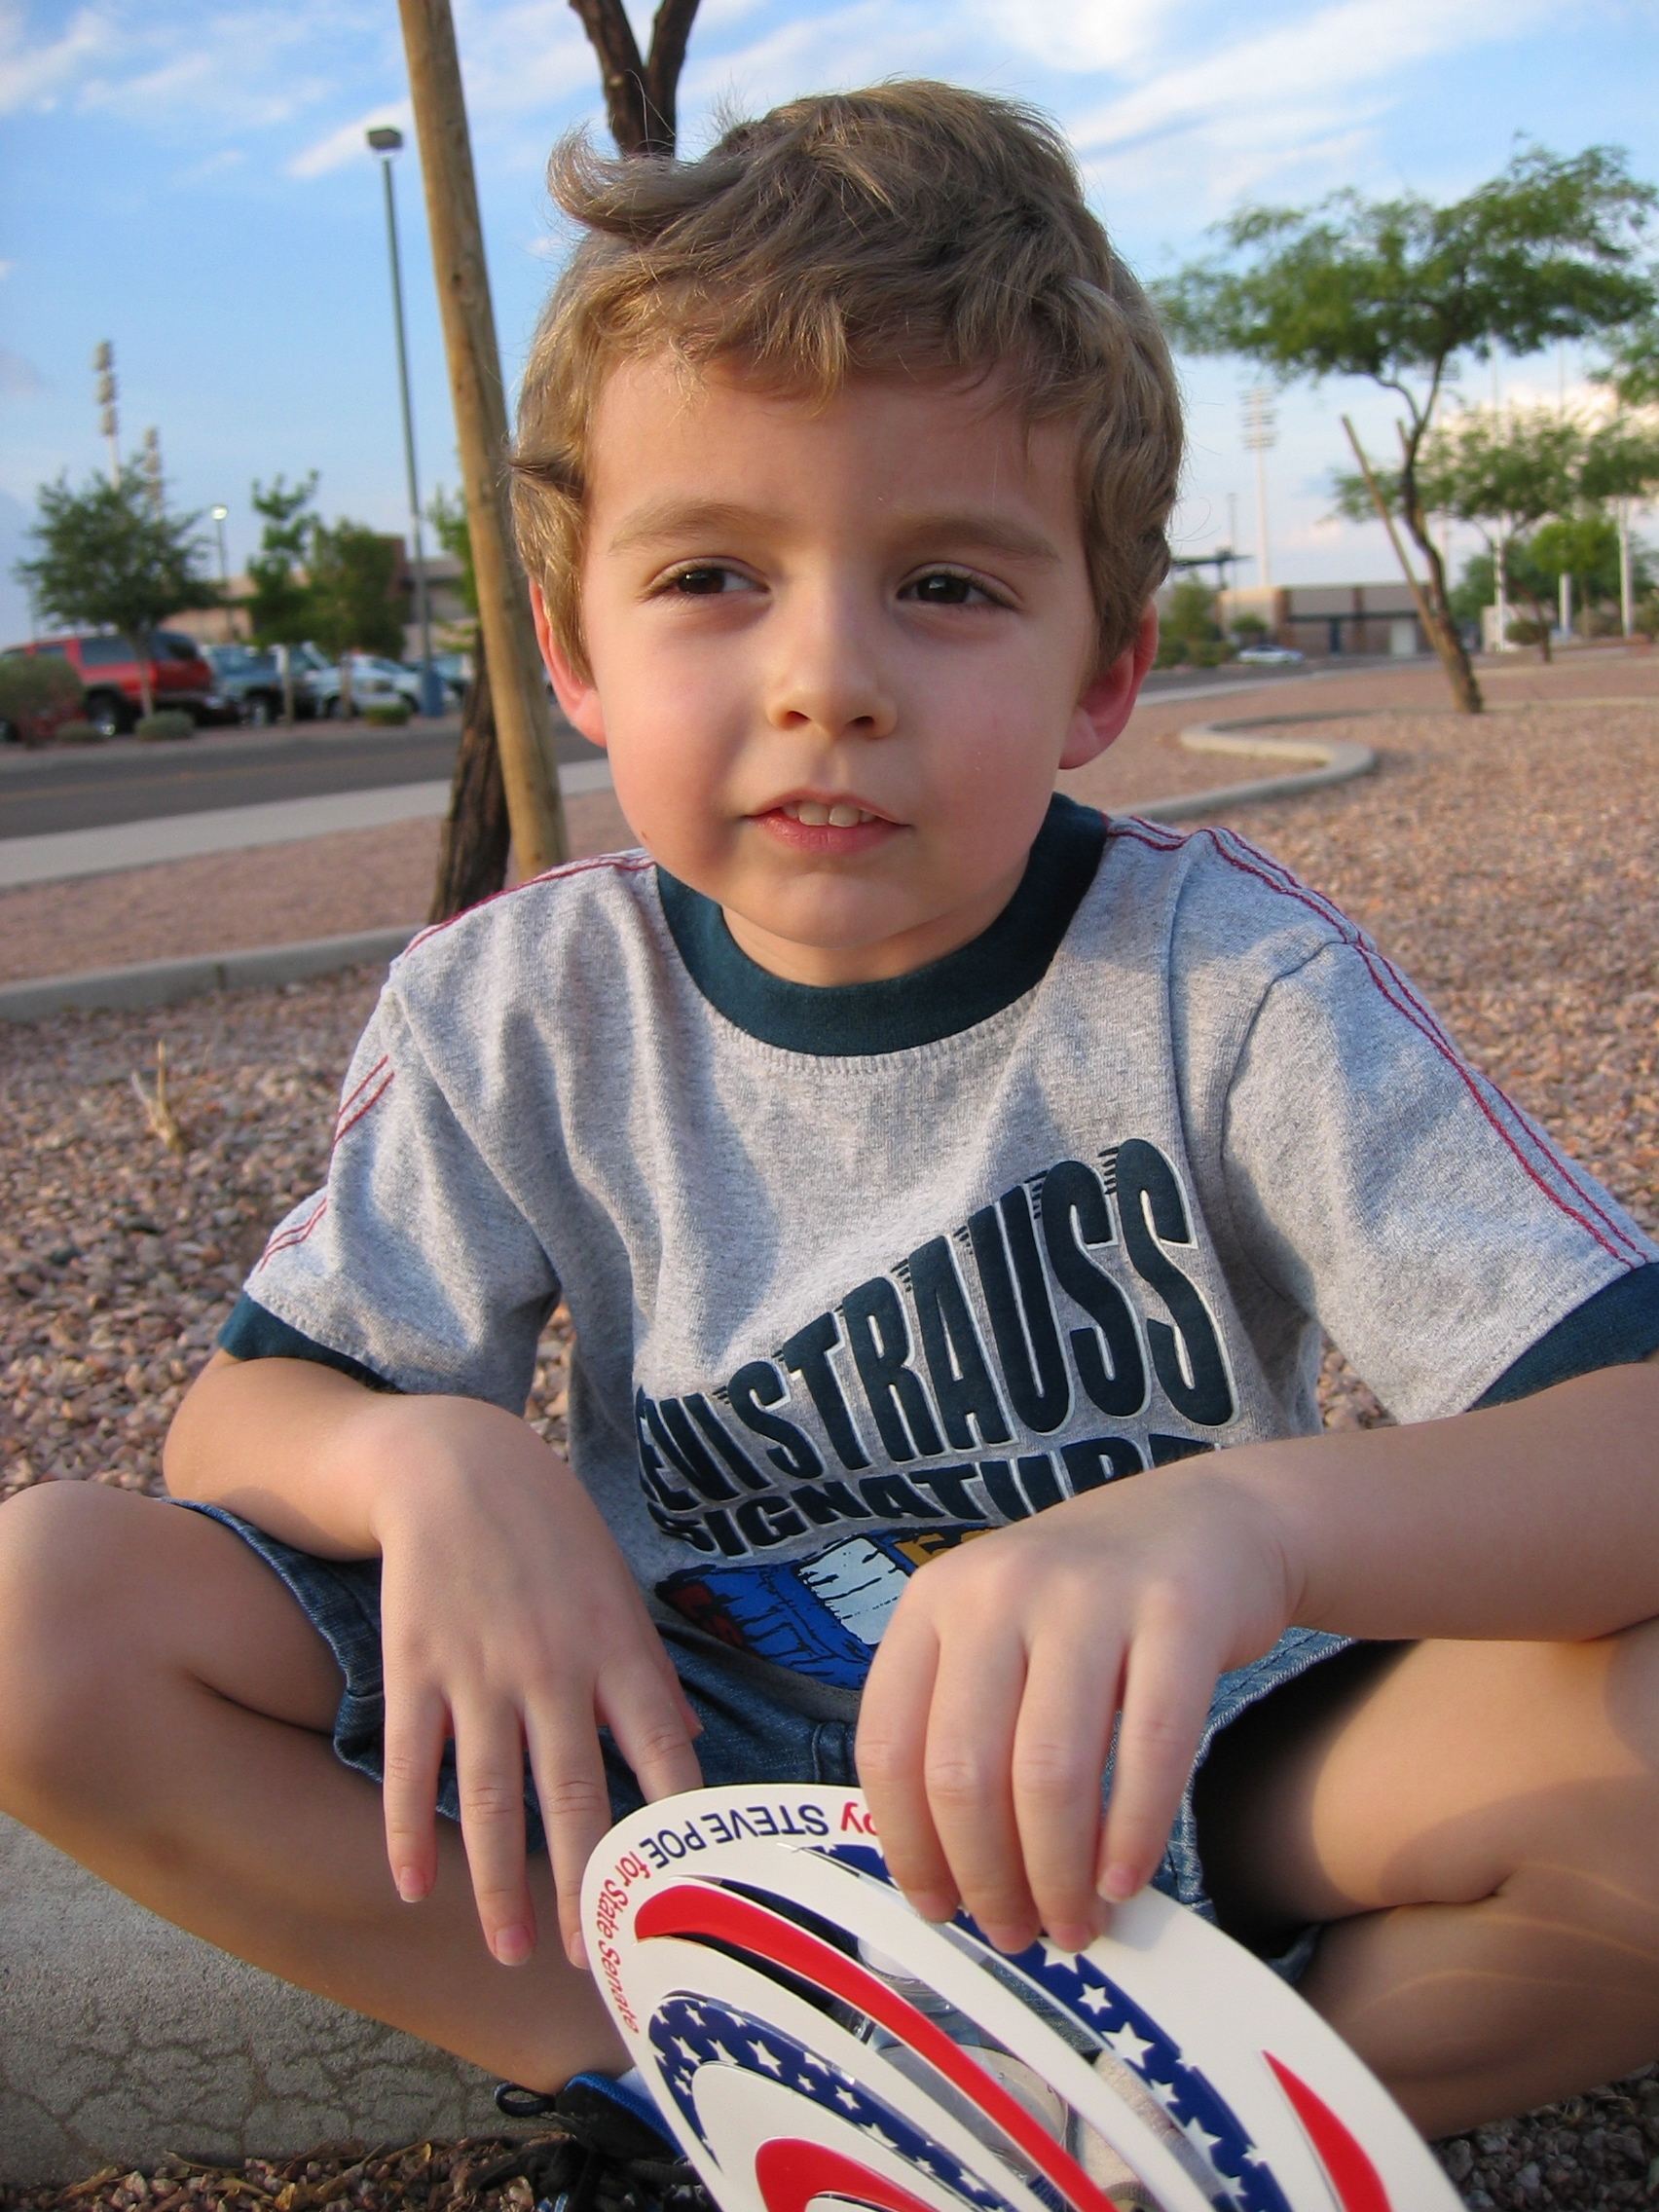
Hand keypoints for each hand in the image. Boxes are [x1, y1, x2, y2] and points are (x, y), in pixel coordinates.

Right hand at [364, 1396, 702, 1968]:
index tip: (687, 1890)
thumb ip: (651, 1672)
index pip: (659, 1750)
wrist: (456, 1464)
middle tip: (595, 1957)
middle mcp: (551, 1664)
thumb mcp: (617, 1587)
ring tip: (511, 1949)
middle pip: (572, 1792)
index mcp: (615, 1646)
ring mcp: (478, 1668)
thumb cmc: (551, 1531)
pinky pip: (409, 1762)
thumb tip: (690, 1746)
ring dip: (497, 1881)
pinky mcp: (414, 1665)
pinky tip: (413, 1887)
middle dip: (585, 1882)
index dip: (675, 1823)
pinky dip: (408, 1828)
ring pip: (489, 1795)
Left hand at [854, 1464, 1293, 1952]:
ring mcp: (1087, 1595)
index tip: (937, 1910)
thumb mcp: (997, 1631)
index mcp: (935, 1599)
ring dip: (1059, 1873)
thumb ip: (960, 1723)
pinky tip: (1126, 1879)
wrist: (1206, 1520)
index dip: (907, 1845)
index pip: (890, 1743)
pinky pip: (1151, 1747)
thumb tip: (943, 1877)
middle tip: (1017, 1933)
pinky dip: (1134, 1832)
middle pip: (966, 1771)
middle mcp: (999, 1588)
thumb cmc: (1085, 1604)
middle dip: (988, 1876)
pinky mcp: (1175, 1613)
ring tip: (1075, 1924)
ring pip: (1051, 1772)